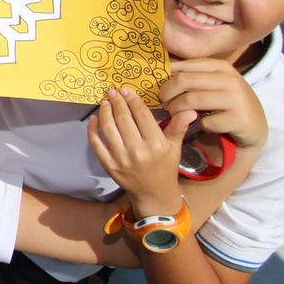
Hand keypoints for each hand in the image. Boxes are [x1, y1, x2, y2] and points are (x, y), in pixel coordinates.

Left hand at [87, 88, 192, 215]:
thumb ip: (178, 127)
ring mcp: (121, 159)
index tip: (126, 90)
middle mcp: (138, 151)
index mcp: (156, 144)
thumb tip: (190, 110)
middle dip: (117, 102)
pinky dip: (93, 129)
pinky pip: (97, 144)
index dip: (133, 100)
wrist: (153, 193)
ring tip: (105, 102)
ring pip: (108, 128)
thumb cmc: (165, 167)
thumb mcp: (175, 147)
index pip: (142, 115)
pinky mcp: (109, 165)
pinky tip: (94, 119)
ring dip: (104, 112)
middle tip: (113, 92)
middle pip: (123, 119)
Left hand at [158, 59, 267, 149]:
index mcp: (221, 67)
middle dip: (167, 94)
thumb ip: (192, 76)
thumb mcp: (213, 84)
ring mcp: (236, 99)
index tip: (159, 88)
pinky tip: (203, 125)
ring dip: (177, 110)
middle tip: (164, 103)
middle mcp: (230, 79)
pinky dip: (198, 125)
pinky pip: (205, 122)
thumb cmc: (227, 103)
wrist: (255, 126)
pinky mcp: (238, 119)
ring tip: (175, 114)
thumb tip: (161, 69)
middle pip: (183, 80)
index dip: (166, 77)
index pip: (184, 66)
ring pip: (191, 100)